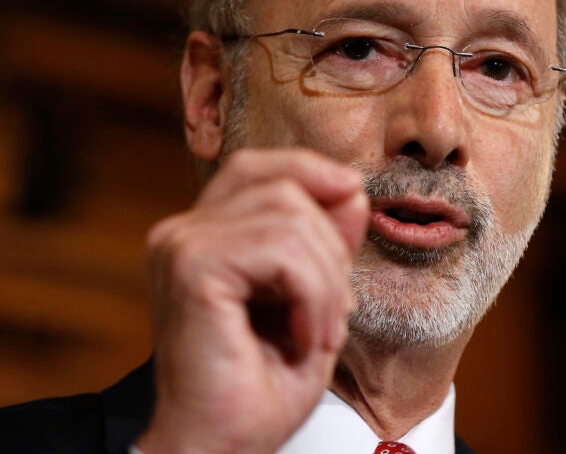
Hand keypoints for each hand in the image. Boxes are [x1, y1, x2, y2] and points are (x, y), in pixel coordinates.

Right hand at [135, 149, 368, 453]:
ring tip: (323, 331)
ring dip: (328, 279)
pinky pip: (285, 251)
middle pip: (284, 186)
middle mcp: (183, 232)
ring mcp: (183, 245)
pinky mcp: (194, 267)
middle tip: (337, 310)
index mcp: (205, 235)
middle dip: (332, 244)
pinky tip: (308, 337)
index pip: (258, 168)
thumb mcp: (313, 300)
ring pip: (292, 217)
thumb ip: (326, 243)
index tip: (355, 198)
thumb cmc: (262, 384)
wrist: (222, 445)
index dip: (311, 171)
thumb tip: (352, 189)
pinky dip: (316, 295)